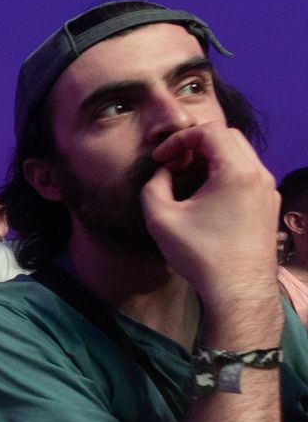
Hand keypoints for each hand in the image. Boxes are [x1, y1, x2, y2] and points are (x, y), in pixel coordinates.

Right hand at [144, 121, 279, 305]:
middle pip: (228, 136)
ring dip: (211, 157)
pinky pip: (247, 173)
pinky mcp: (268, 205)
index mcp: (236, 171)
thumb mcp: (161, 219)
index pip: (209, 131)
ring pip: (240, 154)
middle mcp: (258, 175)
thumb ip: (153, 186)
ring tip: (188, 177)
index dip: (179, 139)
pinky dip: (225, 172)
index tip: (161, 158)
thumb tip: (161, 173)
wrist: (238, 290)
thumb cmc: (201, 255)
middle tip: (174, 163)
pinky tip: (206, 195)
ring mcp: (267, 190)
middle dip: (196, 143)